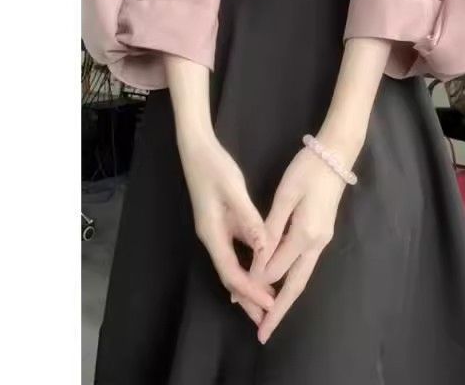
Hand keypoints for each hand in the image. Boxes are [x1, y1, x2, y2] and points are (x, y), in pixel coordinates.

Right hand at [177, 132, 274, 313]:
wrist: (196, 148)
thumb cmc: (214, 167)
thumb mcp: (234, 191)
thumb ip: (249, 219)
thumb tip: (265, 248)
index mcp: (212, 233)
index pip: (231, 273)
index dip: (250, 290)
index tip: (269, 303)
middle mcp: (212, 237)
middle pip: (230, 276)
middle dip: (248, 297)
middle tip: (267, 316)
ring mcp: (216, 230)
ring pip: (233, 265)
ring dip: (250, 283)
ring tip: (268, 299)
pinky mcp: (221, 221)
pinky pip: (236, 250)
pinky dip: (249, 263)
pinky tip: (263, 266)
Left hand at [252, 132, 358, 343]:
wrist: (337, 155)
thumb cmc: (308, 170)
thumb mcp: (286, 196)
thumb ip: (270, 230)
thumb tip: (259, 263)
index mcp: (305, 234)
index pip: (276, 268)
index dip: (256, 282)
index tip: (236, 296)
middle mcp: (317, 243)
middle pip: (296, 285)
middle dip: (278, 310)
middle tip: (263, 334)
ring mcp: (323, 240)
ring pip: (302, 277)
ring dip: (285, 298)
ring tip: (269, 318)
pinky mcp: (323, 233)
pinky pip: (305, 264)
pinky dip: (292, 280)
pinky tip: (282, 286)